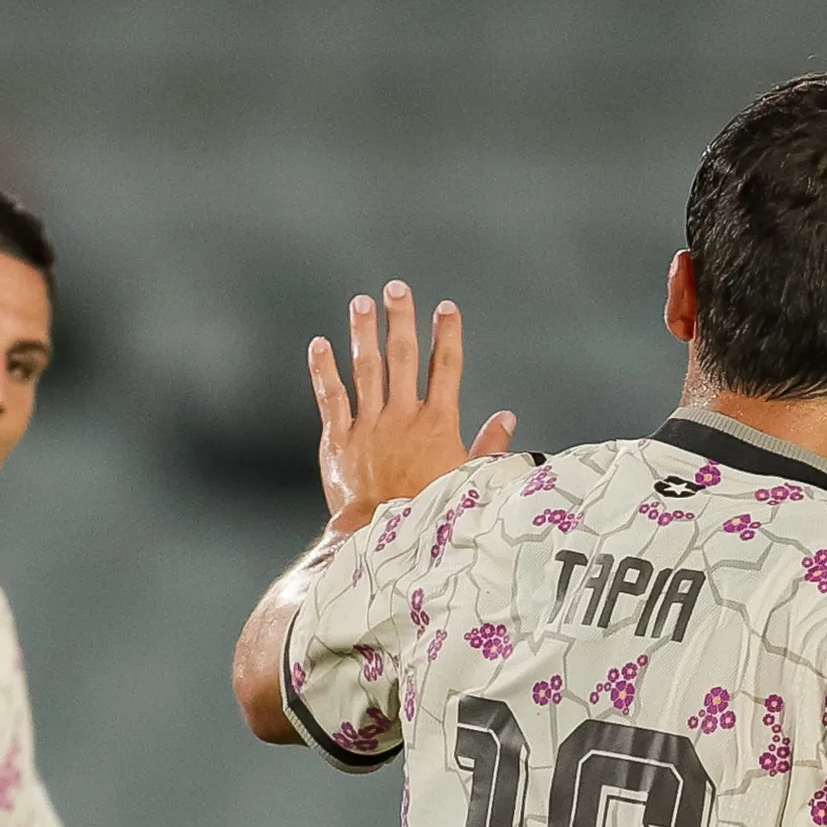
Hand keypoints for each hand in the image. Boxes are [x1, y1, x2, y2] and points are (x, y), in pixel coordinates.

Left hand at [306, 280, 515, 532]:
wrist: (383, 538)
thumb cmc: (430, 513)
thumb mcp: (470, 481)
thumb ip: (490, 447)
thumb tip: (507, 418)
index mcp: (437, 424)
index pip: (445, 367)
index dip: (447, 335)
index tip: (446, 308)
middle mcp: (402, 416)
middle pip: (402, 356)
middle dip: (400, 319)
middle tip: (396, 288)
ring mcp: (368, 426)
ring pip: (366, 369)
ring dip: (364, 332)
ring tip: (361, 303)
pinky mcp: (339, 441)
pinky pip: (331, 398)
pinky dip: (324, 370)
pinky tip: (319, 345)